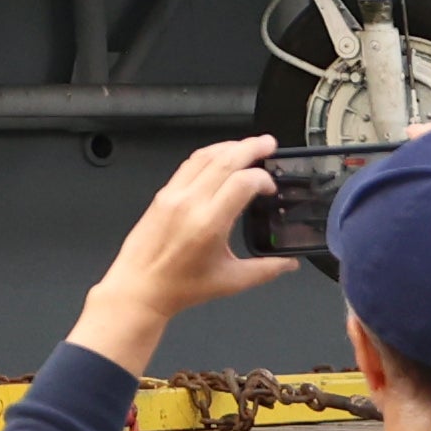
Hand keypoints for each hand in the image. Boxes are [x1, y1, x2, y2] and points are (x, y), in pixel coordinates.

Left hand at [71, 133, 297, 366]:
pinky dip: (209, 155)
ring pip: (204, 157)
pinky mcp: (163, 193)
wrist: (140, 286)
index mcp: (209, 223)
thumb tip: (289, 263)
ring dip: (229, 146)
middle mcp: (190, 202)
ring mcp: (174, 194)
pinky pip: (188, 164)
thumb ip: (265, 270)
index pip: (242, 182)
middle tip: (269, 143)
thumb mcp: (231, 281)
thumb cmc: (181, 287)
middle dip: (250, 147)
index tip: (271, 187)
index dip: (262, 178)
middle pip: (224, 160)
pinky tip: (221, 156)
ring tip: (249, 146)